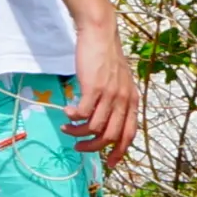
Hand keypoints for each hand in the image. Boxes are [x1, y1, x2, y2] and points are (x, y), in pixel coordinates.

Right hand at [64, 21, 140, 163]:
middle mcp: (123, 101)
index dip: (119, 152)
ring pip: (93, 127)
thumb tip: (105, 119)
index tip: (110, 163)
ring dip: (77, 132)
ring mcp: (109, 95)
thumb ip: (117, 99)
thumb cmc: (107, 56)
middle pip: (109, 136)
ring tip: (67, 128)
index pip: (128, 134)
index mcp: (131, 101)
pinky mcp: (94, 88)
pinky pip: (82, 113)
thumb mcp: (120, 81)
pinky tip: (66, 111)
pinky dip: (72, 117)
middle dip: (92, 147)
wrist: (101, 34)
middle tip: (78, 147)